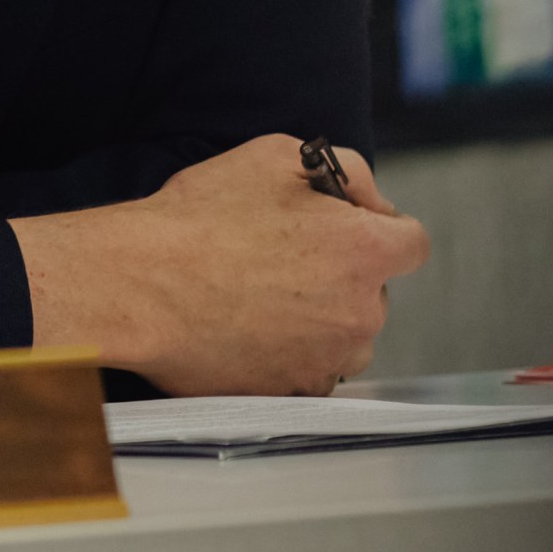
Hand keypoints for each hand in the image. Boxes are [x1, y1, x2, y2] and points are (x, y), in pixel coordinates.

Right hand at [11, 136, 429, 394]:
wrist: (140, 285)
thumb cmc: (202, 218)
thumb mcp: (276, 157)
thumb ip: (345, 172)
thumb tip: (365, 198)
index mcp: (364, 251)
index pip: (412, 243)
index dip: (380, 228)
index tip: (345, 226)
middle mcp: (360, 314)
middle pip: (376, 292)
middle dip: (344, 274)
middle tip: (284, 256)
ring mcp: (327, 361)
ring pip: (346, 337)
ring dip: (322, 319)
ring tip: (262, 295)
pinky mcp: (292, 394)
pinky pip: (310, 372)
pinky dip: (290, 355)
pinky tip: (249, 328)